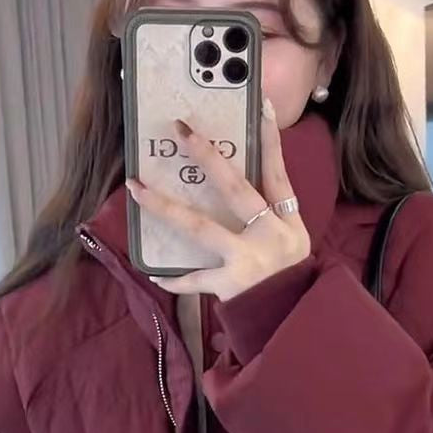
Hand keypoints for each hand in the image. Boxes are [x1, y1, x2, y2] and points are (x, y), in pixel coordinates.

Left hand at [125, 97, 310, 301]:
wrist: (296, 326)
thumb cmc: (291, 285)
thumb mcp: (293, 249)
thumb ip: (270, 223)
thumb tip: (236, 192)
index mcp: (288, 225)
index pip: (278, 175)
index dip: (270, 141)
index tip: (259, 106)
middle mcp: (270, 236)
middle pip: (235, 189)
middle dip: (207, 157)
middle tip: (181, 129)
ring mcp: (249, 260)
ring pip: (200, 226)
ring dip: (165, 207)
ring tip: (136, 189)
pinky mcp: (230, 286)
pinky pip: (195, 280)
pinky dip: (177, 280)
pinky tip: (156, 276)